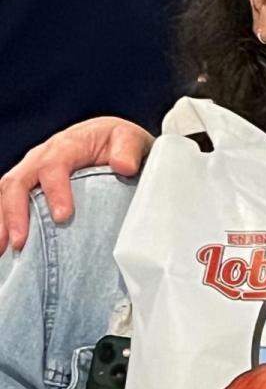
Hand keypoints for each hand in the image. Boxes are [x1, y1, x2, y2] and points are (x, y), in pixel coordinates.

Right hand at [0, 117, 152, 250]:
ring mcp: (31, 172)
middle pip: (18, 182)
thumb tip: (124, 166)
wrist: (112, 140)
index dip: (55, 191)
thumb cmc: (118, 142)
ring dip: (2, 222)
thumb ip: (128, 149)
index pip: (52, 166)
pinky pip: (8, 202)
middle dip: (15, 213)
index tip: (62, 217)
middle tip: (20, 242)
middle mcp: (41, 157)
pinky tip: (5, 246)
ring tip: (4, 249)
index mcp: (66, 145)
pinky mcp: (29, 186)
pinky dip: (4, 222)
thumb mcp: (130, 138)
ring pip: (6, 194)